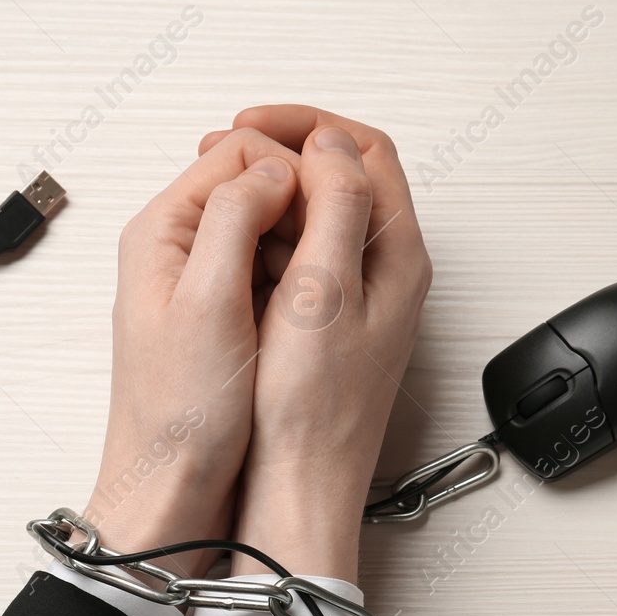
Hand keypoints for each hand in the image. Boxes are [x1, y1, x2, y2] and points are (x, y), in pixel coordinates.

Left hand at [85, 129, 300, 577]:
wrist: (172, 490)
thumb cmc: (181, 415)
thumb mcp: (208, 303)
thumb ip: (235, 221)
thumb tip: (276, 165)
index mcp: (164, 231)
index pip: (240, 149)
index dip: (294, 167)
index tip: (328, 207)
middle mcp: (181, 249)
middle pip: (259, 183)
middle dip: (305, 204)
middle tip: (328, 254)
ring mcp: (205, 283)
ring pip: (273, 228)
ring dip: (305, 243)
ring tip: (317, 291)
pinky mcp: (227, 318)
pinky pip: (274, 272)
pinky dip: (299, 280)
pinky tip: (309, 315)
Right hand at [198, 106, 431, 581]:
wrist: (301, 489)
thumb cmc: (311, 411)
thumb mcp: (322, 293)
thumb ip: (336, 209)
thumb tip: (331, 145)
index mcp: (397, 258)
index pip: (370, 153)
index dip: (309, 126)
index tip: (251, 126)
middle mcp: (388, 274)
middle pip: (347, 178)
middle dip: (286, 152)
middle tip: (223, 152)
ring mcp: (361, 299)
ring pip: (322, 217)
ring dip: (273, 193)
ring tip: (219, 192)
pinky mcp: (333, 324)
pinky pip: (305, 257)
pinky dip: (268, 237)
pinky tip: (229, 245)